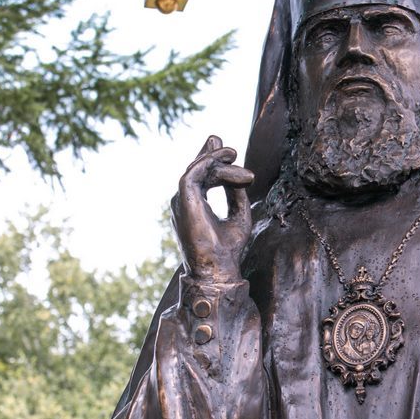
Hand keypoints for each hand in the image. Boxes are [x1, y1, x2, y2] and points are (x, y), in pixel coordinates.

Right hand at [171, 135, 253, 282]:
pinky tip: (228, 162)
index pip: (199, 176)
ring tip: (234, 154)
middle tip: (231, 149)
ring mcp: (180, 201)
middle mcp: (183, 202)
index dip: (211, 160)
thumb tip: (237, 170)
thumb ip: (236, 192)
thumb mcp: (238, 214)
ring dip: (216, 159)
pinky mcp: (183, 201)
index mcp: (194, 206)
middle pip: (194, 169)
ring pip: (195, 169)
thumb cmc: (228, 249)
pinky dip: (210, 164)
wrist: (219, 269)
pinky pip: (192, 174)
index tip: (230, 153)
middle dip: (211, 154)